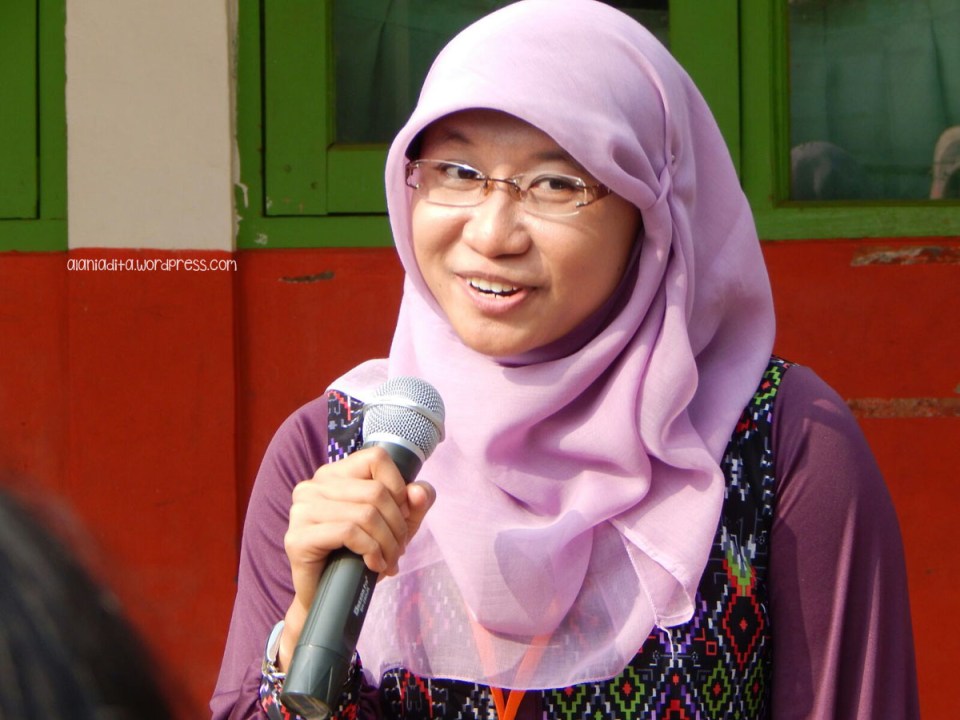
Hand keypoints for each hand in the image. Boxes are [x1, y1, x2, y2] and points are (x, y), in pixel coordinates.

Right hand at [278, 447, 435, 668]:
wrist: (330, 596)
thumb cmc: (360, 555)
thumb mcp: (397, 525)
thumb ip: (414, 504)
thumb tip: (418, 491)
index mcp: (334, 474)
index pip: (376, 457)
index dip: (398, 487)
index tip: (403, 515)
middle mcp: (313, 485)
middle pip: (376, 491)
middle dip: (397, 525)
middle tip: (399, 549)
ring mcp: (301, 510)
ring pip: (365, 513)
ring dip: (387, 542)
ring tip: (389, 560)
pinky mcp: (298, 537)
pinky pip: (349, 532)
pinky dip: (371, 551)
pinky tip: (374, 565)